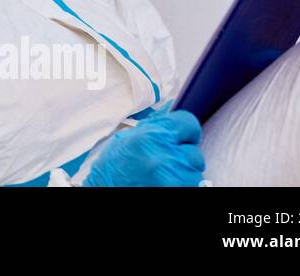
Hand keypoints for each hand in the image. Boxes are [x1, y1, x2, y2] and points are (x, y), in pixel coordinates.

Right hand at [81, 109, 204, 186]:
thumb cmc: (113, 168)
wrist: (105, 189)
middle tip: (163, 161)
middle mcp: (165, 156)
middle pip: (194, 151)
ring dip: (183, 173)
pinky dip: (181, 184)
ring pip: (194, 171)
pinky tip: (163, 183)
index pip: (189, 123)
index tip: (180, 137)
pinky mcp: (177, 189)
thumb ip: (154, 126)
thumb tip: (172, 111)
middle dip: (182, 155)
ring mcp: (174, 177)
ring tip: (161, 175)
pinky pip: (192, 184)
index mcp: (151, 136)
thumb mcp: (128, 138)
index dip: (185, 131)